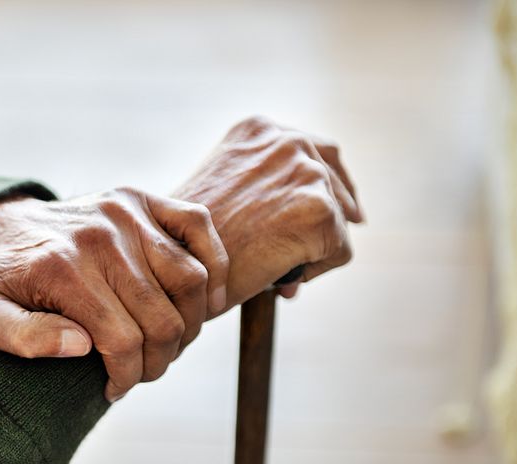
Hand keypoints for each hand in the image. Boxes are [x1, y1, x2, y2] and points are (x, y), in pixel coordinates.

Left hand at [0, 188, 228, 401]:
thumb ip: (22, 338)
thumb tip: (81, 346)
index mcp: (61, 268)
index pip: (122, 340)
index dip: (127, 376)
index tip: (114, 389)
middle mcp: (99, 236)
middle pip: (161, 318)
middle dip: (158, 361)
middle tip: (143, 373)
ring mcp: (124, 212)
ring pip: (189, 279)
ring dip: (189, 324)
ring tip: (168, 344)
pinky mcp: (139, 198)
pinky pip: (197, 225)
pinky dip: (214, 264)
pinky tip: (207, 300)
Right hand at [174, 116, 362, 309]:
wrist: (176, 264)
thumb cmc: (184, 240)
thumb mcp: (216, 192)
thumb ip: (253, 188)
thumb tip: (289, 219)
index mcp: (257, 129)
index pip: (310, 151)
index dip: (318, 187)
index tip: (327, 212)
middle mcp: (287, 140)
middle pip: (333, 176)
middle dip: (331, 213)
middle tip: (323, 244)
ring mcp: (306, 172)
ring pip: (338, 218)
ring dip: (317, 246)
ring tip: (285, 271)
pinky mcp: (320, 210)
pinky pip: (339, 250)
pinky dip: (316, 269)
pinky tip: (283, 280)